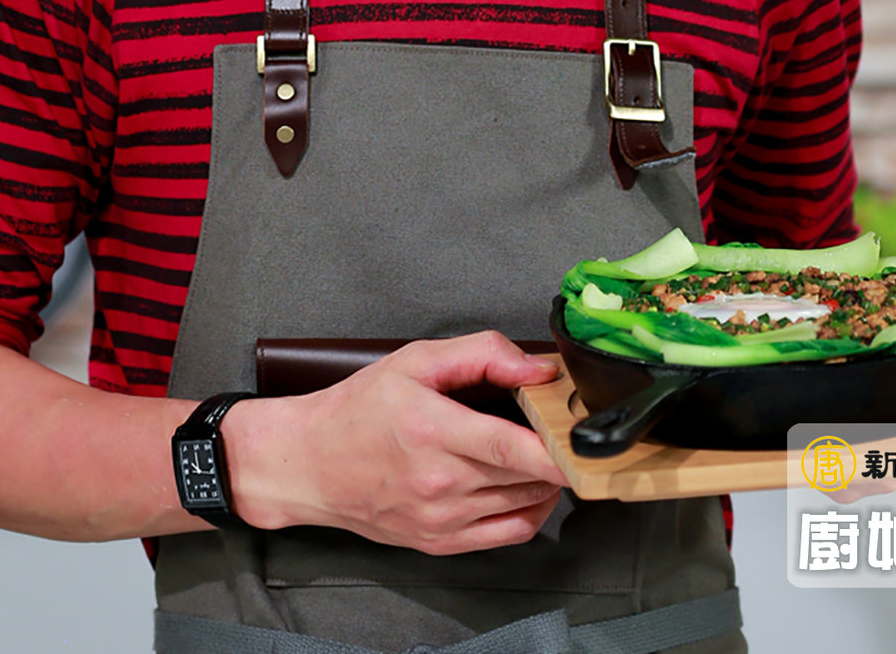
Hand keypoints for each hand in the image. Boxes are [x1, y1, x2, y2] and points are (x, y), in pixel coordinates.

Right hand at [225, 332, 567, 554]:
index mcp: (433, 430)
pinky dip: (532, 511)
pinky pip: (509, 534)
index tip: (587, 438)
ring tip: (540, 451)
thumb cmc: (358, 408)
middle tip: (562, 428)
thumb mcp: (414, 361)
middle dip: (558, 453)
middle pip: (528, 477)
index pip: (514, 448)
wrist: (308, 463)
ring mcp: (442, 518)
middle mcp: (440, 482)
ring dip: (546, 479)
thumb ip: (481, 354)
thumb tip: (536, 368)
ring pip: (525, 504)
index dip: (560, 449)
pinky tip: (529, 487)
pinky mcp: (440, 542)